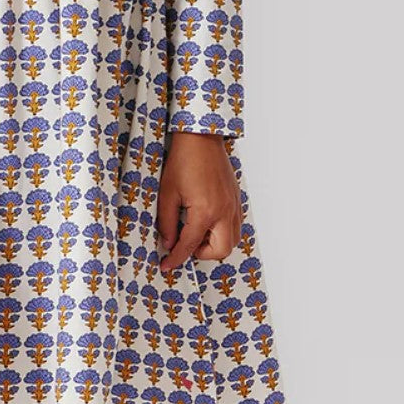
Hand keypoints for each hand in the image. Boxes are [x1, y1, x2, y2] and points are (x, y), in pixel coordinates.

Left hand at [156, 131, 242, 269]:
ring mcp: (233, 206)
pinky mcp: (236, 199)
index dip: (176, 258)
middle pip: (220, 251)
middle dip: (202, 254)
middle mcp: (224, 212)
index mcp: (205, 212)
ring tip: (196, 233)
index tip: (167, 265)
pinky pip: (236, 226)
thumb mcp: (168, 193)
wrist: (202, 138)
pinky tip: (208, 222)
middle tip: (185, 245)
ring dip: (215, 244)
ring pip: (232, 240)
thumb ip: (168, 222)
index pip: (190, 246)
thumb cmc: (184, 161)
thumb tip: (168, 242)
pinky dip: (223, 232)